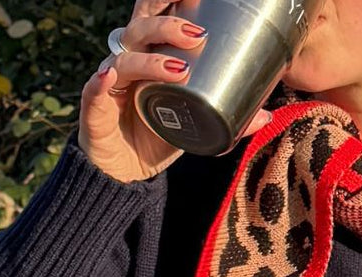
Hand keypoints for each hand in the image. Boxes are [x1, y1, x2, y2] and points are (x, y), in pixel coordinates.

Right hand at [78, 0, 271, 182]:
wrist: (125, 175)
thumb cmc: (156, 138)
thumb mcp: (194, 127)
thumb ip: (228, 120)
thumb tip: (267, 115)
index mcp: (150, 56)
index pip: (157, 19)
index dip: (170, 3)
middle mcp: (129, 62)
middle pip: (142, 29)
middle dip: (168, 24)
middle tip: (199, 34)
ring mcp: (111, 84)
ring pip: (125, 59)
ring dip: (151, 61)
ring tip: (178, 68)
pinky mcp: (95, 110)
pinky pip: (95, 91)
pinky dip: (101, 82)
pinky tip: (110, 76)